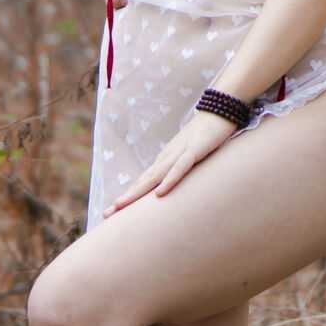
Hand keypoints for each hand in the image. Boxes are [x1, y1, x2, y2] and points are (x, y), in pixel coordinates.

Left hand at [109, 105, 240, 210]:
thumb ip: (180, 171)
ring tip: (121, 205)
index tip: (111, 212)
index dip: (128, 197)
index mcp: (164, 162)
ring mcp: (179, 154)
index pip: (143, 182)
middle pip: (143, 182)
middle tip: (107, 213)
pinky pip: (180, 168)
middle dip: (126, 198)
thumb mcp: (189, 158)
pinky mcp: (194, 151)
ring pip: (155, 176)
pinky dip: (169, 180)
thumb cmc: (203, 137)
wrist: (217, 111)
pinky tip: (159, 193)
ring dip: (138, 191)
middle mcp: (166, 159)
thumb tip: (172, 189)